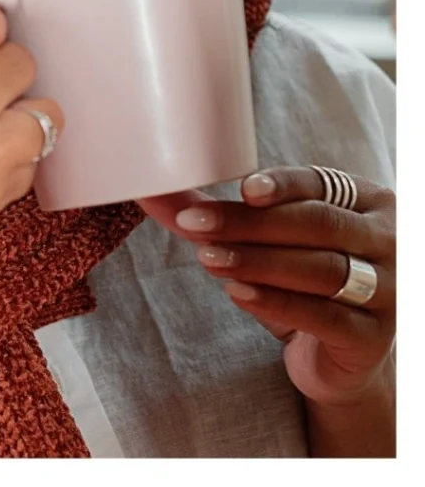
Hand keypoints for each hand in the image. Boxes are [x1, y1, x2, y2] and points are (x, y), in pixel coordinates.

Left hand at [137, 166, 395, 407]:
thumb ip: (219, 213)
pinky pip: (324, 316)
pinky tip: (238, 293)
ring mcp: (388, 290)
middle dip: (251, 223)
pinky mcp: (372, 338)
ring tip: (207, 257)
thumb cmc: (301, 281)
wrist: (338, 356)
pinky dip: (277, 303)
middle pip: (316, 224)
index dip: (281, 184)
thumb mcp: (269, 241)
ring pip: (320, 268)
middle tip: (196, 223)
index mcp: (365, 202)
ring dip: (257, 260)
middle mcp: (386, 241)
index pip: (320, 184)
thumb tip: (153, 189)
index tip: (241, 187)